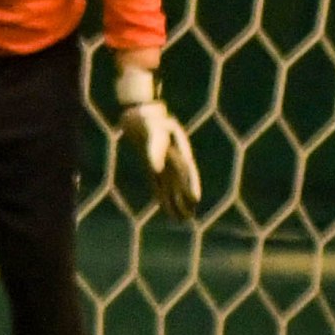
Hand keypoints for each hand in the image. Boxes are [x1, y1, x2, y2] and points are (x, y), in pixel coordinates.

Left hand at [116, 67, 200, 220]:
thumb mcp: (151, 130)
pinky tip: (166, 210)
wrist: (140, 114)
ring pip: (172, 187)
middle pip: (182, 183)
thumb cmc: (148, 120)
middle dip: (185, 199)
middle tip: (190, 217)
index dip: (191, 185)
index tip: (195, 199)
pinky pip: (160, 186)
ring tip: (182, 220)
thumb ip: (154, 149)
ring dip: (176, 203)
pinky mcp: (153, 168)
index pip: (187, 171)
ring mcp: (164, 164)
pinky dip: (163, 198)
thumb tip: (155, 170)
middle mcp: (174, 159)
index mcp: (178, 149)